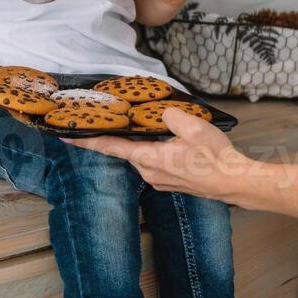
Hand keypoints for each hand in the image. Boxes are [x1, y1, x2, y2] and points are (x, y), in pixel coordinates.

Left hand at [66, 108, 249, 199]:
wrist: (233, 181)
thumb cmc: (214, 156)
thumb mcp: (192, 125)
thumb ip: (169, 115)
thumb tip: (162, 115)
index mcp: (148, 158)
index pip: (109, 147)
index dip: (85, 141)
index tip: (64, 136)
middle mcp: (149, 172)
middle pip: (128, 149)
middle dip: (125, 134)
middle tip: (125, 118)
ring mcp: (160, 180)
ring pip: (144, 155)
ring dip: (147, 143)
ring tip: (164, 130)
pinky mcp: (171, 182)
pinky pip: (157, 162)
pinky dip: (160, 151)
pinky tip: (176, 144)